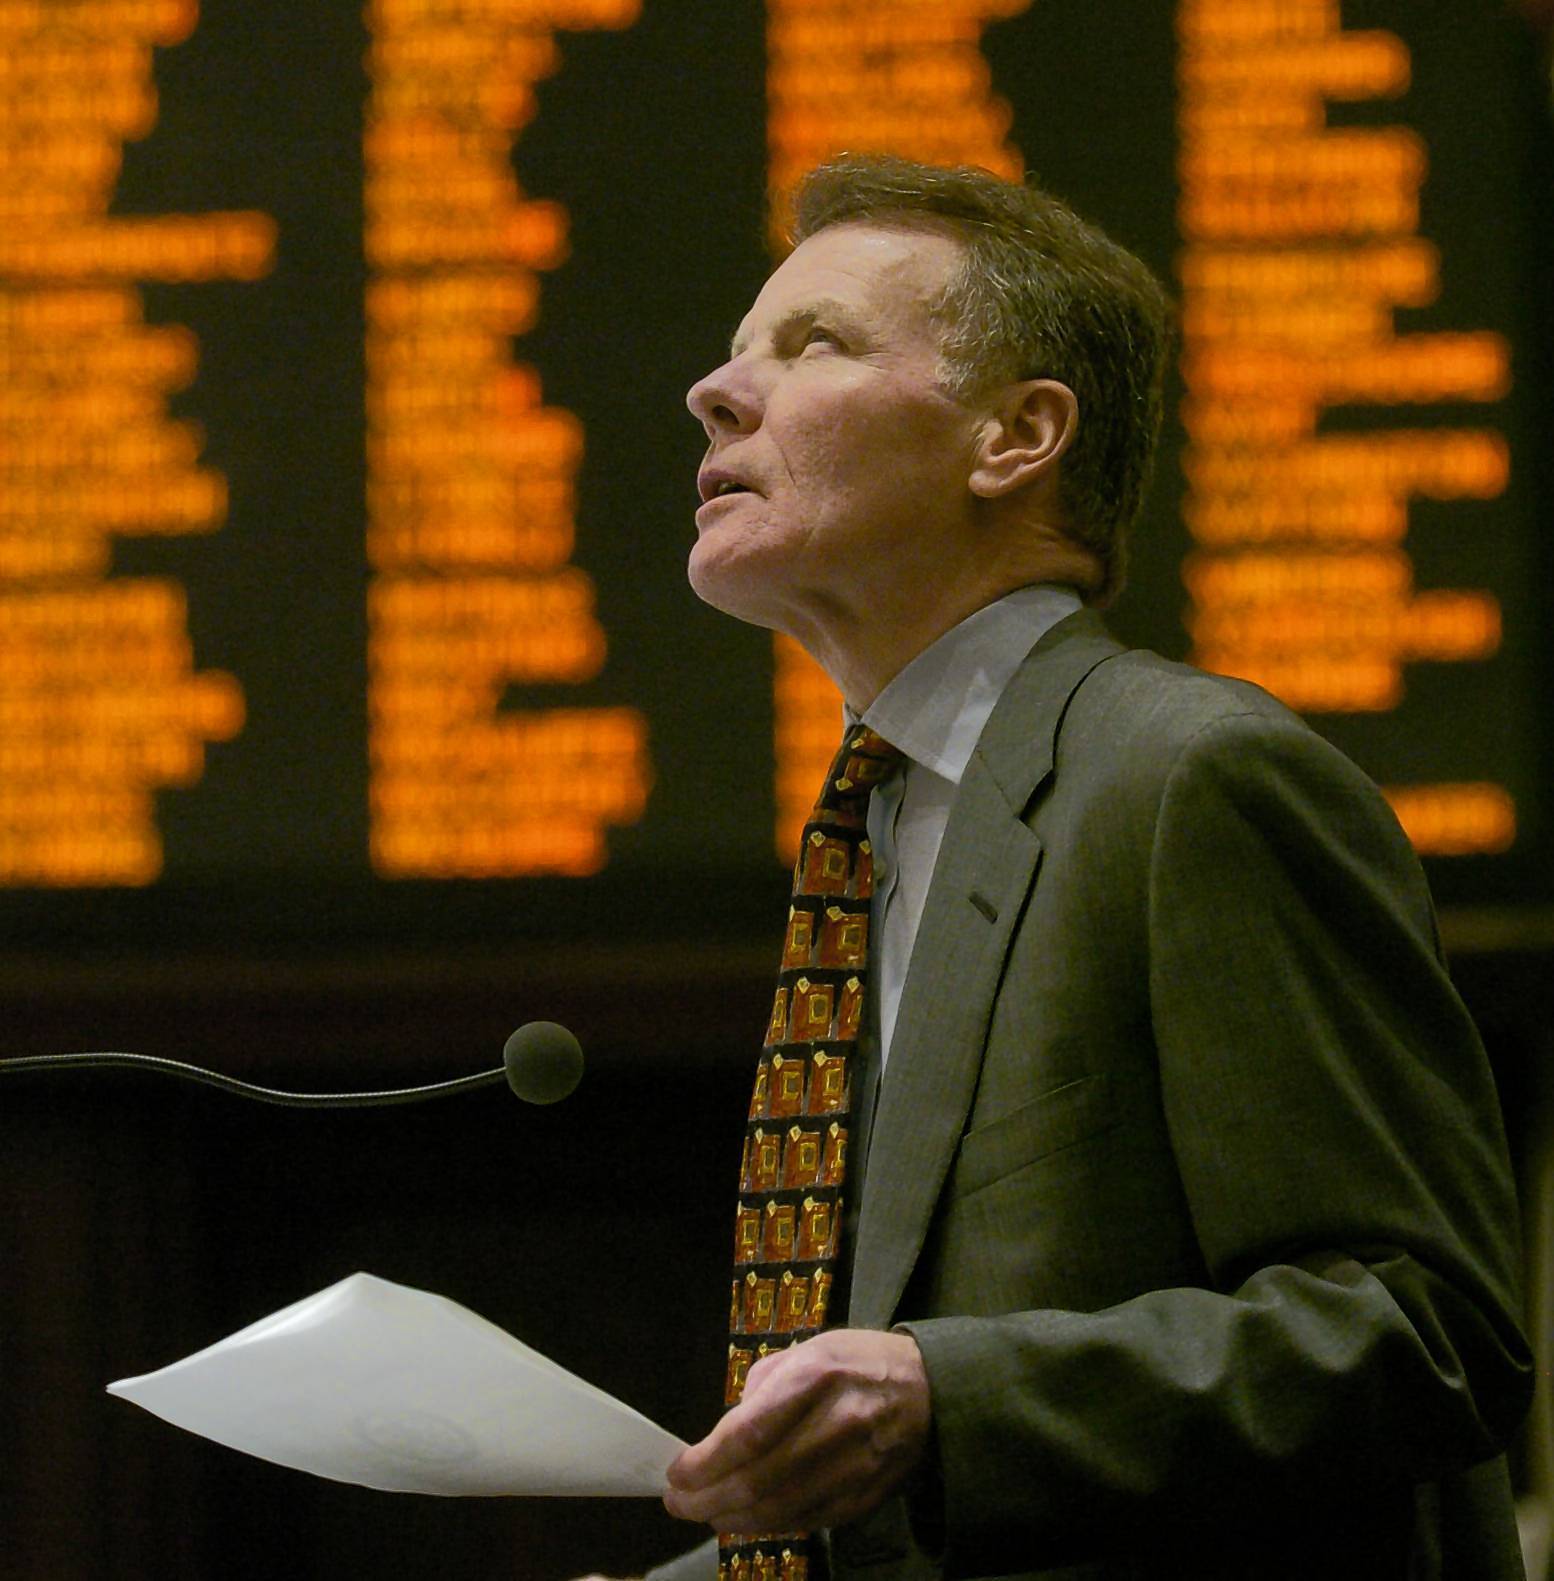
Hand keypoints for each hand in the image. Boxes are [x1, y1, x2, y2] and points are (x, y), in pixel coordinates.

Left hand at [663, 1329, 930, 1534]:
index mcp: (816, 1377)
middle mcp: (835, 1425)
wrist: (930, 1390)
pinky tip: (746, 1518)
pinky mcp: (864, 1498)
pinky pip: (805, 1522)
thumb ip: (764, 1389)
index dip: (705, 1461)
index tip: (676, 1473)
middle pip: (758, 1480)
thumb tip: (726, 1434)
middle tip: (679, 1502)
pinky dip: (769, 1525)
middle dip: (707, 1498)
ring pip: (779, 1510)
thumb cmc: (859, 1362)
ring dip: (732, 1518)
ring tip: (707, 1513)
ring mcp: (853, 1467)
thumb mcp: (809, 1350)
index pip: (748, 1433)